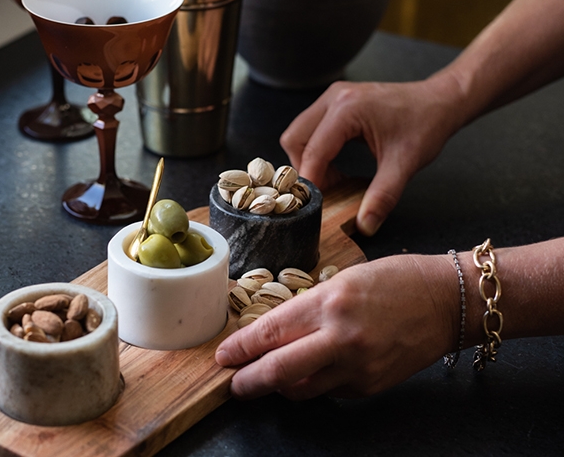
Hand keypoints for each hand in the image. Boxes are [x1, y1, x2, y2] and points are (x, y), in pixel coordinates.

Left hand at [215, 254, 455, 399]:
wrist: (447, 301)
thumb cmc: (396, 280)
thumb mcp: (343, 280)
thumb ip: (308, 309)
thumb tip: (274, 333)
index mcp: (329, 304)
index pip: (270, 332)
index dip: (241, 347)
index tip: (224, 355)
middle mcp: (341, 339)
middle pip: (278, 371)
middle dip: (248, 381)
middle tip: (232, 384)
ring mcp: (358, 367)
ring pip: (301, 390)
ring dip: (278, 387)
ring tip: (265, 378)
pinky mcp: (371, 386)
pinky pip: (329, 391)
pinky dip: (313, 384)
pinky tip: (311, 372)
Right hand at [280, 79, 460, 235]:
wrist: (440, 101)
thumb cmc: (426, 125)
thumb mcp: (405, 164)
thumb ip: (382, 196)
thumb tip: (365, 225)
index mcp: (347, 110)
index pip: (312, 151)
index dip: (311, 181)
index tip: (315, 205)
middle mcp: (334, 98)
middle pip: (294, 139)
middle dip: (304, 169)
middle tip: (325, 190)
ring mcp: (333, 97)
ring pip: (299, 133)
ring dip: (309, 160)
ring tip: (333, 179)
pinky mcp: (336, 102)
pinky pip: (311, 129)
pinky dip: (316, 150)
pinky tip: (336, 165)